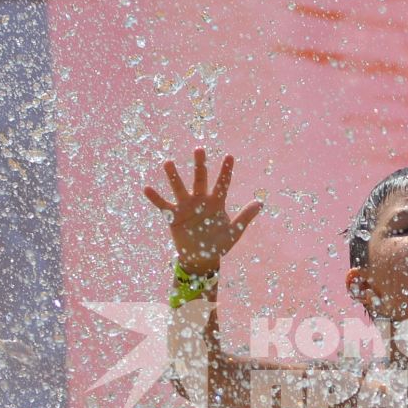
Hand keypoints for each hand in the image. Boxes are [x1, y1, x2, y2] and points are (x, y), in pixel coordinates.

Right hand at [143, 148, 262, 274]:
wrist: (201, 258)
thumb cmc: (218, 243)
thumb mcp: (234, 231)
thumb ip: (245, 217)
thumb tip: (261, 202)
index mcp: (216, 203)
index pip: (223, 184)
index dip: (226, 171)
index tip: (230, 156)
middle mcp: (200, 200)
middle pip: (200, 179)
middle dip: (200, 165)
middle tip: (199, 149)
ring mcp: (186, 207)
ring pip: (179, 188)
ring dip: (174, 176)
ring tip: (168, 163)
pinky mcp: (173, 217)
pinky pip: (162, 206)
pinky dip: (155, 198)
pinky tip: (146, 189)